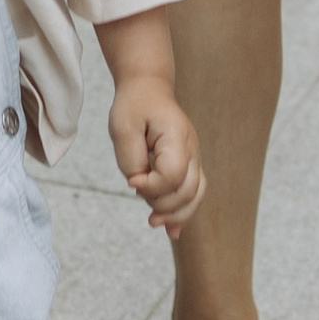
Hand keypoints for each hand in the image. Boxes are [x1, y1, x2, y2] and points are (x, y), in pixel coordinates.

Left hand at [109, 76, 204, 235]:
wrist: (148, 88)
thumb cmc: (134, 105)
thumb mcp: (122, 127)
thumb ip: (131, 159)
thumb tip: (139, 186)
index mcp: (176, 136)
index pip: (172, 174)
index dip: (150, 186)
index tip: (131, 181)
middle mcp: (192, 149)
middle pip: (188, 190)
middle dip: (163, 204)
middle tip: (137, 195)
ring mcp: (193, 157)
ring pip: (196, 195)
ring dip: (175, 213)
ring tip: (154, 223)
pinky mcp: (188, 164)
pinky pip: (192, 192)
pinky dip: (182, 212)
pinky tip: (172, 231)